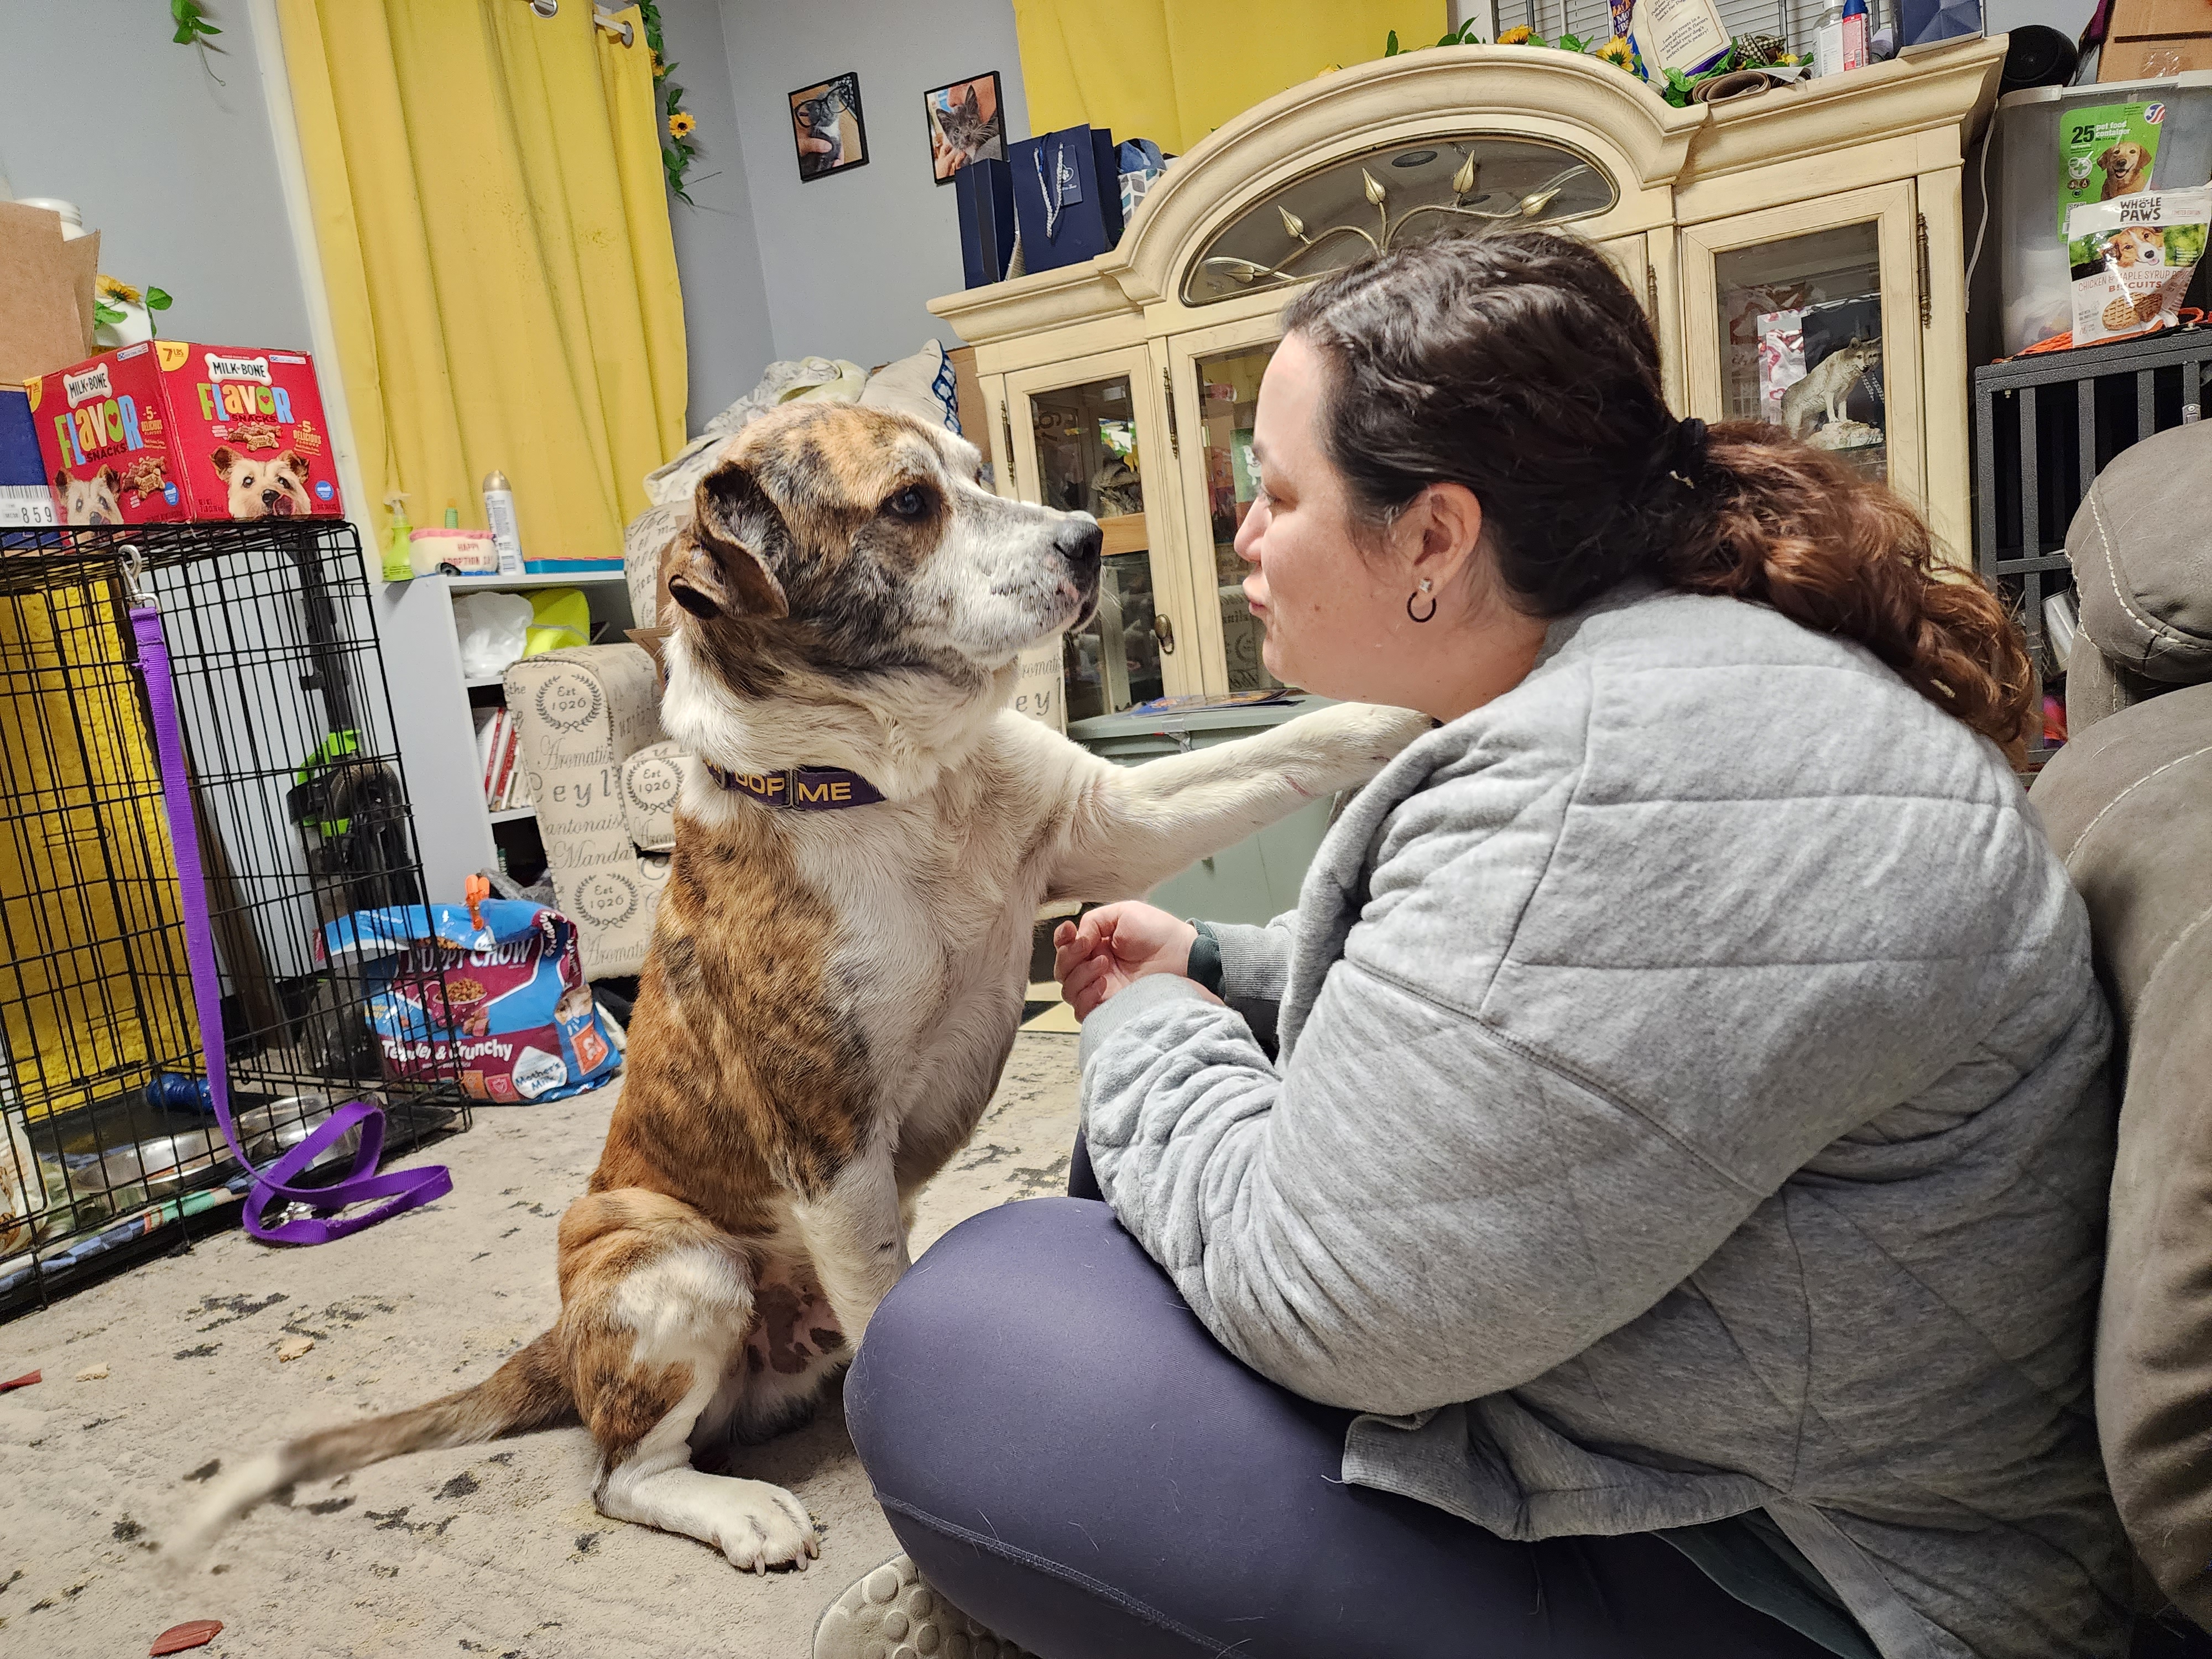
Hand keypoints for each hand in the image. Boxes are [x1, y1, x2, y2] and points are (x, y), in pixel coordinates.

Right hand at [1053, 902, 1197, 1019]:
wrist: (1184, 955)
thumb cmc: (1158, 932)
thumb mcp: (1124, 914)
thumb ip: (1094, 921)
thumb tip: (1076, 938)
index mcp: (1095, 946)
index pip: (1065, 948)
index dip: (1061, 941)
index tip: (1069, 931)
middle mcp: (1095, 969)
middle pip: (1062, 971)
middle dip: (1069, 957)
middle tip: (1090, 948)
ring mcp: (1102, 990)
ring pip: (1069, 991)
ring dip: (1080, 975)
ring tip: (1103, 963)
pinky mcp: (1111, 1008)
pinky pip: (1083, 1011)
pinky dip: (1086, 997)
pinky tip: (1103, 984)